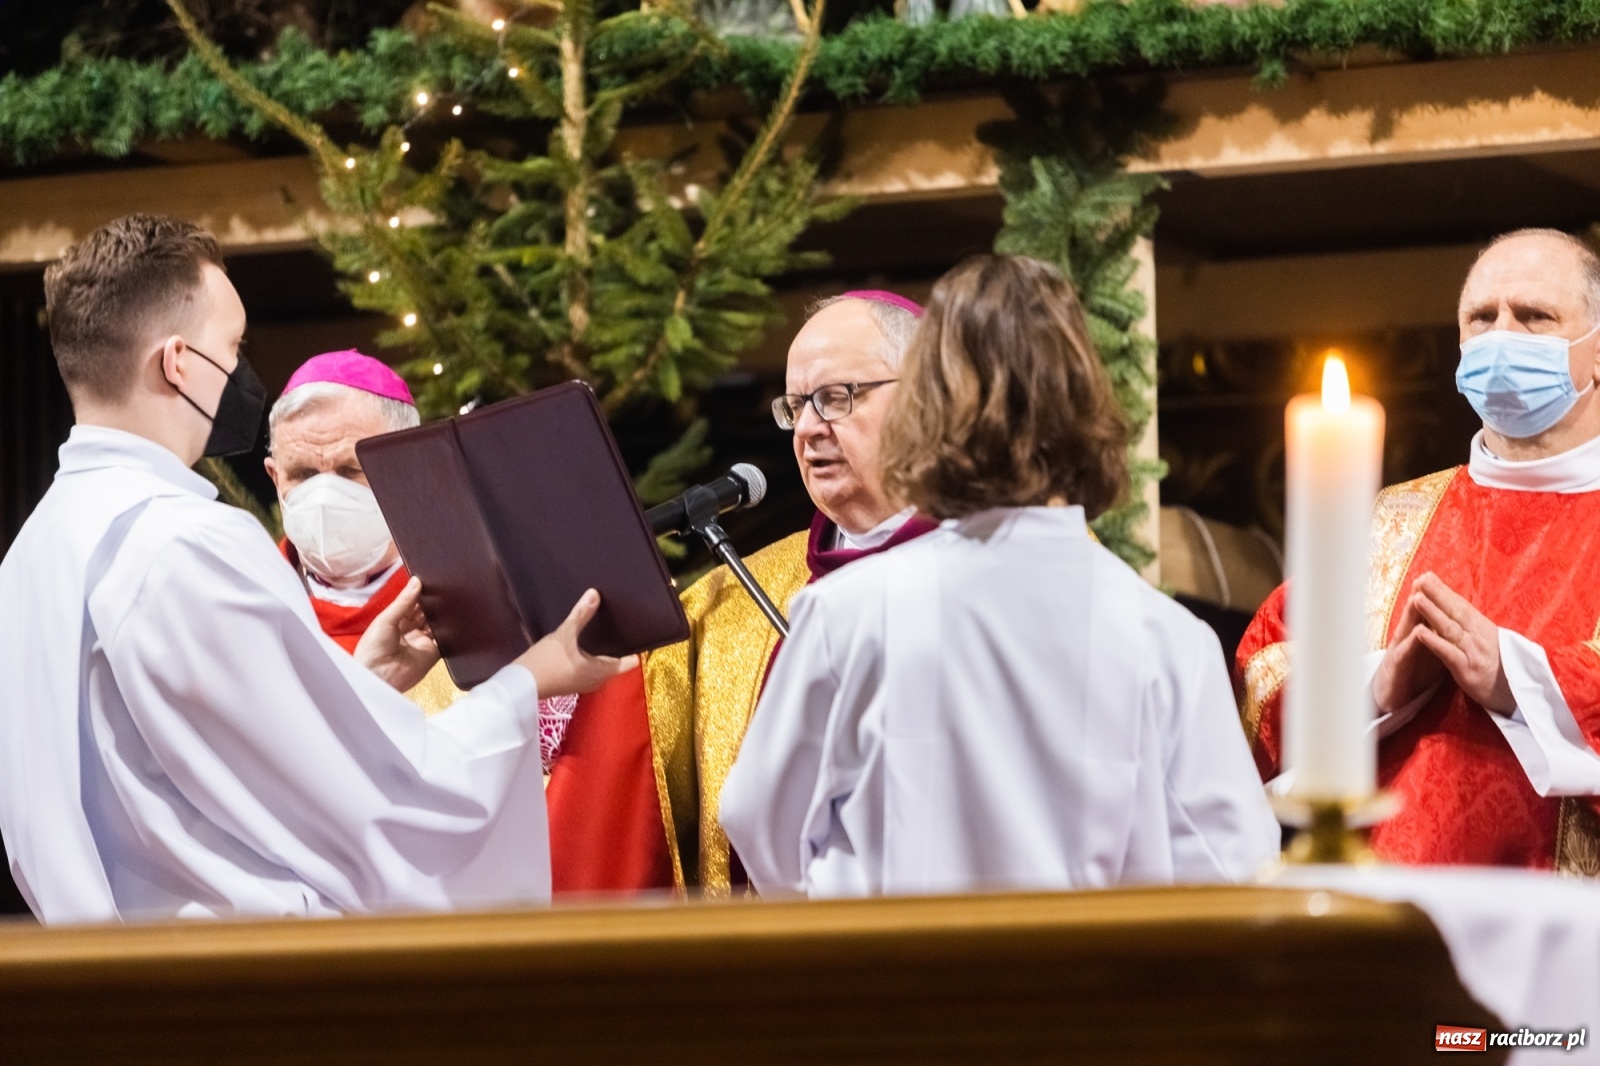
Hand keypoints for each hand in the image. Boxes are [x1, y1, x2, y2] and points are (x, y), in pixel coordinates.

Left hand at [354, 577, 439, 691]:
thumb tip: (416, 581)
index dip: (419, 592)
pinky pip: (445, 639)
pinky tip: (453, 617)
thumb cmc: (373, 648)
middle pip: (425, 612)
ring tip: (448, 598)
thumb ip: (404, 601)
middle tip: (441, 587)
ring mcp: (422, 641)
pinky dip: (449, 630)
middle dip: (431, 601)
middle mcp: (410, 630)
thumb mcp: (385, 619)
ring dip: (441, 613)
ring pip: (436, 623)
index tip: (429, 579)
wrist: (378, 677)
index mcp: (395, 621)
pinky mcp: (434, 652)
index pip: (411, 603)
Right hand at [517, 589, 638, 696]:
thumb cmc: (547, 662)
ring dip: (601, 653)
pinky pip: (588, 669)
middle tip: (618, 626)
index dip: (634, 649)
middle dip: (617, 647)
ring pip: (601, 667)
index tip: (636, 633)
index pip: (629, 663)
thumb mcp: (565, 635)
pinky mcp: (571, 683)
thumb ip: (581, 615)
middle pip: (616, 664)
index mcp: (603, 672)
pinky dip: (589, 658)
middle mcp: (597, 681)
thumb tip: (594, 594)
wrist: (521, 685)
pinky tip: (582, 644)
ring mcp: (584, 684)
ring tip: (602, 631)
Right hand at [1371, 586, 1447, 714]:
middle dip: (1419, 597)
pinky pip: (1404, 655)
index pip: (1424, 613)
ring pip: (1406, 631)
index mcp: (1415, 636)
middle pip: (1413, 616)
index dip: (1431, 597)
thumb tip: (1453, 618)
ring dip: (1411, 615)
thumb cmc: (1413, 673)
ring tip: (1418, 598)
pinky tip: (1416, 633)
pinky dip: (1410, 644)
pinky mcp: (1396, 670)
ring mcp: (1399, 654)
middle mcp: (1405, 641)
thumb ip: (1438, 634)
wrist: (1392, 698)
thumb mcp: (1429, 651)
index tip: (1436, 577)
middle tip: (1425, 578)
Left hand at [1408, 572, 1515, 713]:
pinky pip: (1449, 654)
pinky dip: (1435, 642)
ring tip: (1416, 599)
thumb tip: (1454, 608)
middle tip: (1420, 578)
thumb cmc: (1500, 669)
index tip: (1427, 575)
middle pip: (1455, 611)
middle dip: (1437, 594)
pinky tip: (1420, 633)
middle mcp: (1479, 636)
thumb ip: (1470, 627)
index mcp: (1482, 628)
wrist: (1518, 696)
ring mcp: (1474, 652)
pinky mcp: (1468, 670)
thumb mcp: (1486, 642)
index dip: (1443, 590)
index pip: (1460, 605)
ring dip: (1433, 613)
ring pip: (1450, 629)